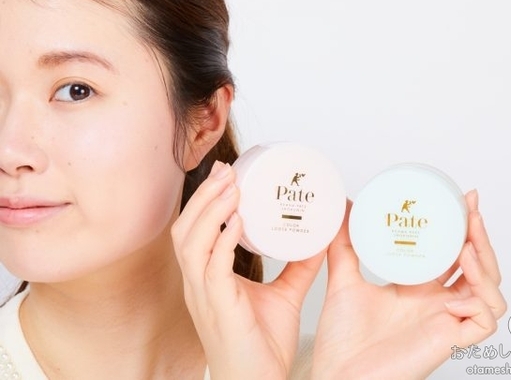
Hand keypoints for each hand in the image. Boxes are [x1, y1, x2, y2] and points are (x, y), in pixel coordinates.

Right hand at [172, 161, 323, 378]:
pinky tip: (238, 221)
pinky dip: (222, 240)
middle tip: (228, 171)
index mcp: (208, 278)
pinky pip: (211, 267)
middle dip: (204, 196)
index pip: (195, 231)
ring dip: (209, 210)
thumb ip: (298, 268)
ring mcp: (204, 296)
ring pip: (190, 242)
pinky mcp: (217, 308)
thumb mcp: (285, 296)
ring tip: (232, 187)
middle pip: (185, 228)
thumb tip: (318, 240)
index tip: (228, 174)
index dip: (206, 201)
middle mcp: (199, 283)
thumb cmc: (262, 346)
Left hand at [312, 190, 505, 379]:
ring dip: (485, 266)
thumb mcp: (343, 280)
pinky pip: (483, 322)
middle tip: (471, 208)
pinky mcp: (448, 343)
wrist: (336, 376)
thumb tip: (346, 208)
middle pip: (479, 267)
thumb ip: (344, 246)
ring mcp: (444, 322)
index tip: (463, 197)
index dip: (464, 227)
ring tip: (466, 247)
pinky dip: (478, 304)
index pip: (453, 253)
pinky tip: (454, 294)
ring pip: (490, 292)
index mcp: (418, 289)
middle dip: (480, 236)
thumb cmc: (342, 341)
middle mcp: (436, 304)